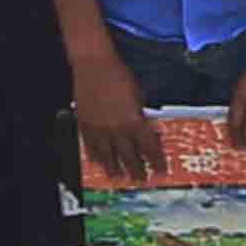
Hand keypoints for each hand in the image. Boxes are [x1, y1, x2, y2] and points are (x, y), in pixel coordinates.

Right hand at [71, 50, 162, 182]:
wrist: (94, 66)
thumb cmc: (118, 75)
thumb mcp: (139, 95)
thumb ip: (142, 115)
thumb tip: (148, 129)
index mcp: (133, 121)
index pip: (149, 147)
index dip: (156, 160)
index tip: (160, 169)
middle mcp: (115, 129)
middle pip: (128, 156)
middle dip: (137, 169)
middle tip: (141, 179)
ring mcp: (98, 129)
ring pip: (107, 156)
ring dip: (114, 168)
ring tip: (118, 176)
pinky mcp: (85, 125)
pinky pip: (90, 146)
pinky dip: (94, 155)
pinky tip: (97, 161)